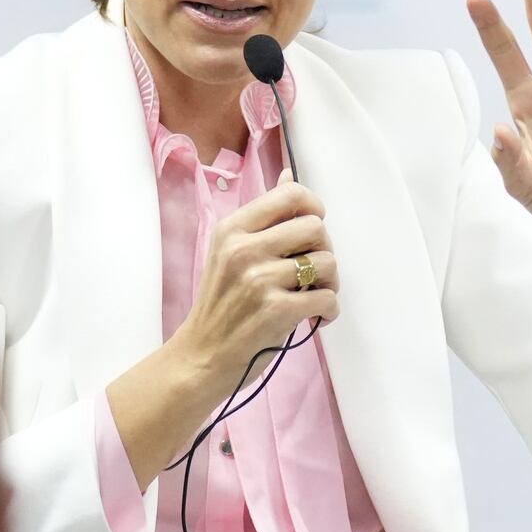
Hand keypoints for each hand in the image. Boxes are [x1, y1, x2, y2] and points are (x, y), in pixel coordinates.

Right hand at [171, 172, 339, 383]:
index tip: (312, 233)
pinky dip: (329, 310)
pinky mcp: (276, 310)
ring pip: (327, 262)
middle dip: (324, 250)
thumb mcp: (230, 252)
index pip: (291, 194)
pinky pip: (328, 298)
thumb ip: (264, 217)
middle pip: (316, 227)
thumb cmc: (221, 305)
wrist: (201, 357)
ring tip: (314, 296)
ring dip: (330, 283)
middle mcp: (243, 249)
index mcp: (233, 228)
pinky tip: (315, 317)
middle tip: (313, 272)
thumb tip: (289, 174)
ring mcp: (259, 279)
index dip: (314, 208)